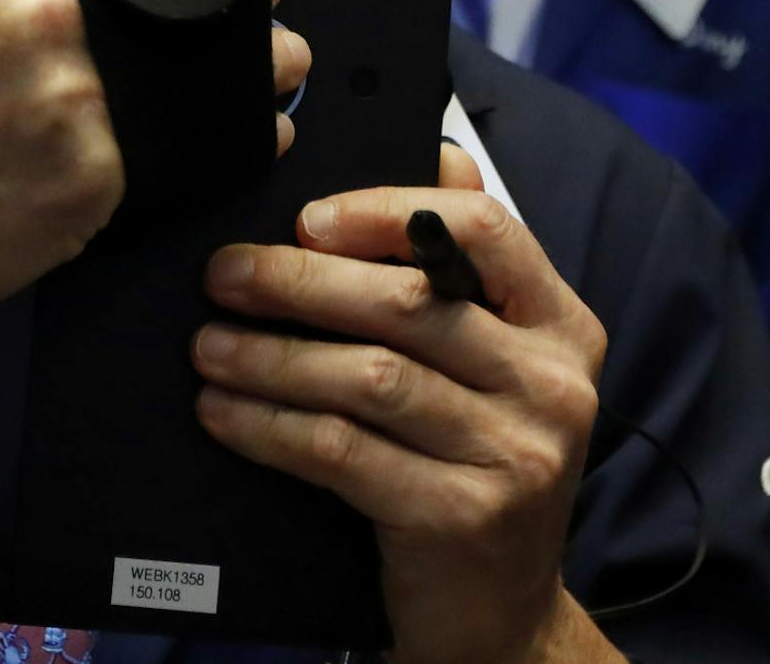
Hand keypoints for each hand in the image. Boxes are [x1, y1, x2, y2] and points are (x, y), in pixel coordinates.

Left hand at [192, 144, 615, 663]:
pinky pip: (342, 453)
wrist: (499, 618)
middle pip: (409, 305)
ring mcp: (515, 457)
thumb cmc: (473, 462)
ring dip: (271, 356)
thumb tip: (435, 152)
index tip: (307, 215)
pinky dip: (269, 427)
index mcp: (562, 326)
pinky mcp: (462, 519)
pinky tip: (223, 413)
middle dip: (300, 281)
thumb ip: (461, 270)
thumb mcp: (489, 365)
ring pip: (368, 379)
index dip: (390, 209)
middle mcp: (553, 386)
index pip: (486, 231)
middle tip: (224, 274)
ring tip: (207, 345)